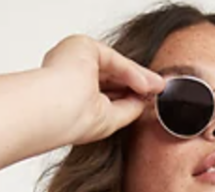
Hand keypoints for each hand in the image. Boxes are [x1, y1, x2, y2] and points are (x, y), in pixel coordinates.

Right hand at [40, 34, 164, 146]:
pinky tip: (146, 84)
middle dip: (136, 84)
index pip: (104, 91)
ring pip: (113, 66)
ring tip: (157, 87)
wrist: (56, 111)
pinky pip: (112, 59)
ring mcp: (73, 58)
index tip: (147, 100)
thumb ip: (128, 108)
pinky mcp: (81, 46)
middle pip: (110, 76)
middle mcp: (69, 73)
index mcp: (69, 92)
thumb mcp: (108, 119)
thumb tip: (146, 100)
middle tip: (157, 90)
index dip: (128, 95)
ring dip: (138, 77)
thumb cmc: (71, 122)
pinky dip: (131, 72)